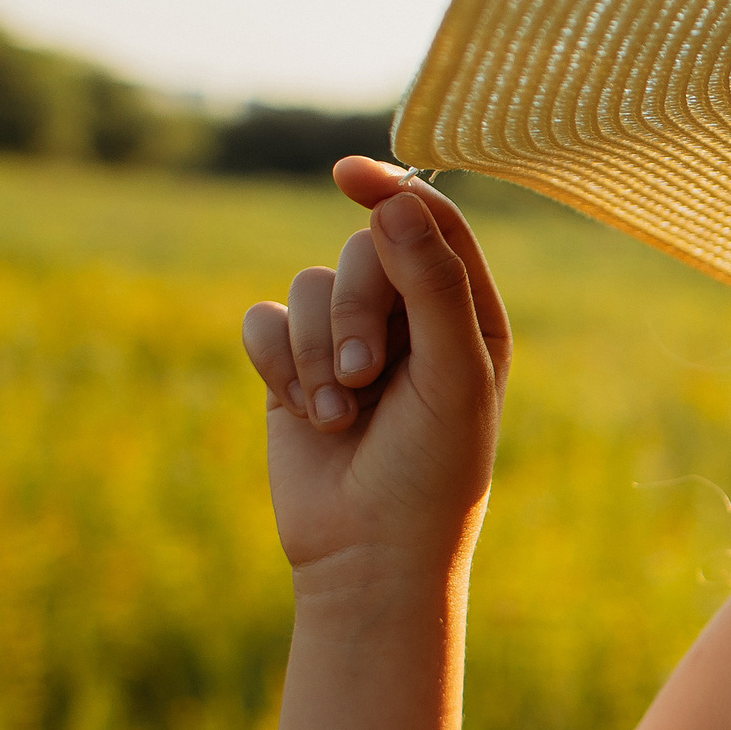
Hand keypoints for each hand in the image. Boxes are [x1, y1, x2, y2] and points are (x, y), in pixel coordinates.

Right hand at [241, 158, 511, 590]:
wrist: (367, 554)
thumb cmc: (430, 471)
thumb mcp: (451, 376)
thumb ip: (431, 286)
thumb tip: (396, 203)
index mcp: (468, 315)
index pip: (432, 226)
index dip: (394, 192)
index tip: (350, 175)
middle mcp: (409, 318)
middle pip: (361, 251)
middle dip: (352, 312)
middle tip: (363, 376)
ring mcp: (346, 339)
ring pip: (307, 287)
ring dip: (314, 353)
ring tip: (339, 415)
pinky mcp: (291, 366)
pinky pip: (263, 322)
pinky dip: (276, 365)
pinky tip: (305, 415)